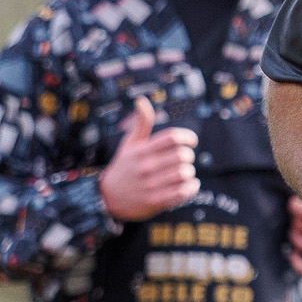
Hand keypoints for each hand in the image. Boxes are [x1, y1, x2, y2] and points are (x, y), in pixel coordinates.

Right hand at [99, 95, 198, 220]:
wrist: (108, 199)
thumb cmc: (125, 167)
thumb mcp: (130, 144)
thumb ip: (141, 123)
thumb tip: (141, 100)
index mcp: (142, 150)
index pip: (172, 137)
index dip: (188, 137)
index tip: (191, 141)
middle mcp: (146, 166)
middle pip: (182, 155)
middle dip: (189, 156)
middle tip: (185, 159)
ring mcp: (151, 185)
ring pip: (185, 173)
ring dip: (190, 172)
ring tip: (185, 172)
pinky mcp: (156, 201)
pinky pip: (184, 192)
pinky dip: (192, 187)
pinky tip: (189, 184)